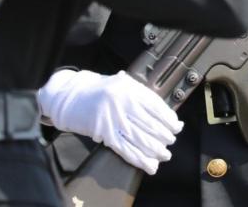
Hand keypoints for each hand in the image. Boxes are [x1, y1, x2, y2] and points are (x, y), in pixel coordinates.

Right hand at [38, 70, 181, 174]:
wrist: (71, 96)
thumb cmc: (98, 89)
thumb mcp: (121, 83)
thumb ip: (141, 94)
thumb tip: (165, 114)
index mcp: (129, 89)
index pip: (156, 107)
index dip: (169, 119)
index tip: (177, 126)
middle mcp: (122, 104)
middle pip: (150, 125)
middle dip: (164, 136)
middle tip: (170, 142)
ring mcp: (113, 119)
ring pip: (140, 139)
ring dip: (155, 150)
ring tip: (164, 154)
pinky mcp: (104, 134)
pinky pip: (125, 149)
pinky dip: (139, 159)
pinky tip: (149, 165)